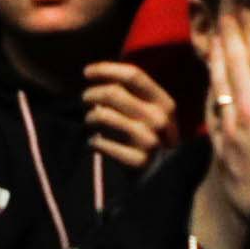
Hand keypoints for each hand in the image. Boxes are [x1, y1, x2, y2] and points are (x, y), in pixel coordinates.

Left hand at [83, 57, 176, 172]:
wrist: (164, 179)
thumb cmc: (151, 139)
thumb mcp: (152, 114)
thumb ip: (132, 95)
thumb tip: (99, 74)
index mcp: (165, 103)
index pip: (133, 75)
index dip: (106, 69)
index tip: (87, 71)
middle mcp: (159, 119)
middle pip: (114, 93)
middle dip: (92, 93)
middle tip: (84, 98)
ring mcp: (150, 141)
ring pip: (104, 115)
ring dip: (90, 117)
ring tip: (89, 121)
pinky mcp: (138, 161)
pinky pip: (102, 143)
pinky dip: (93, 141)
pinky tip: (94, 143)